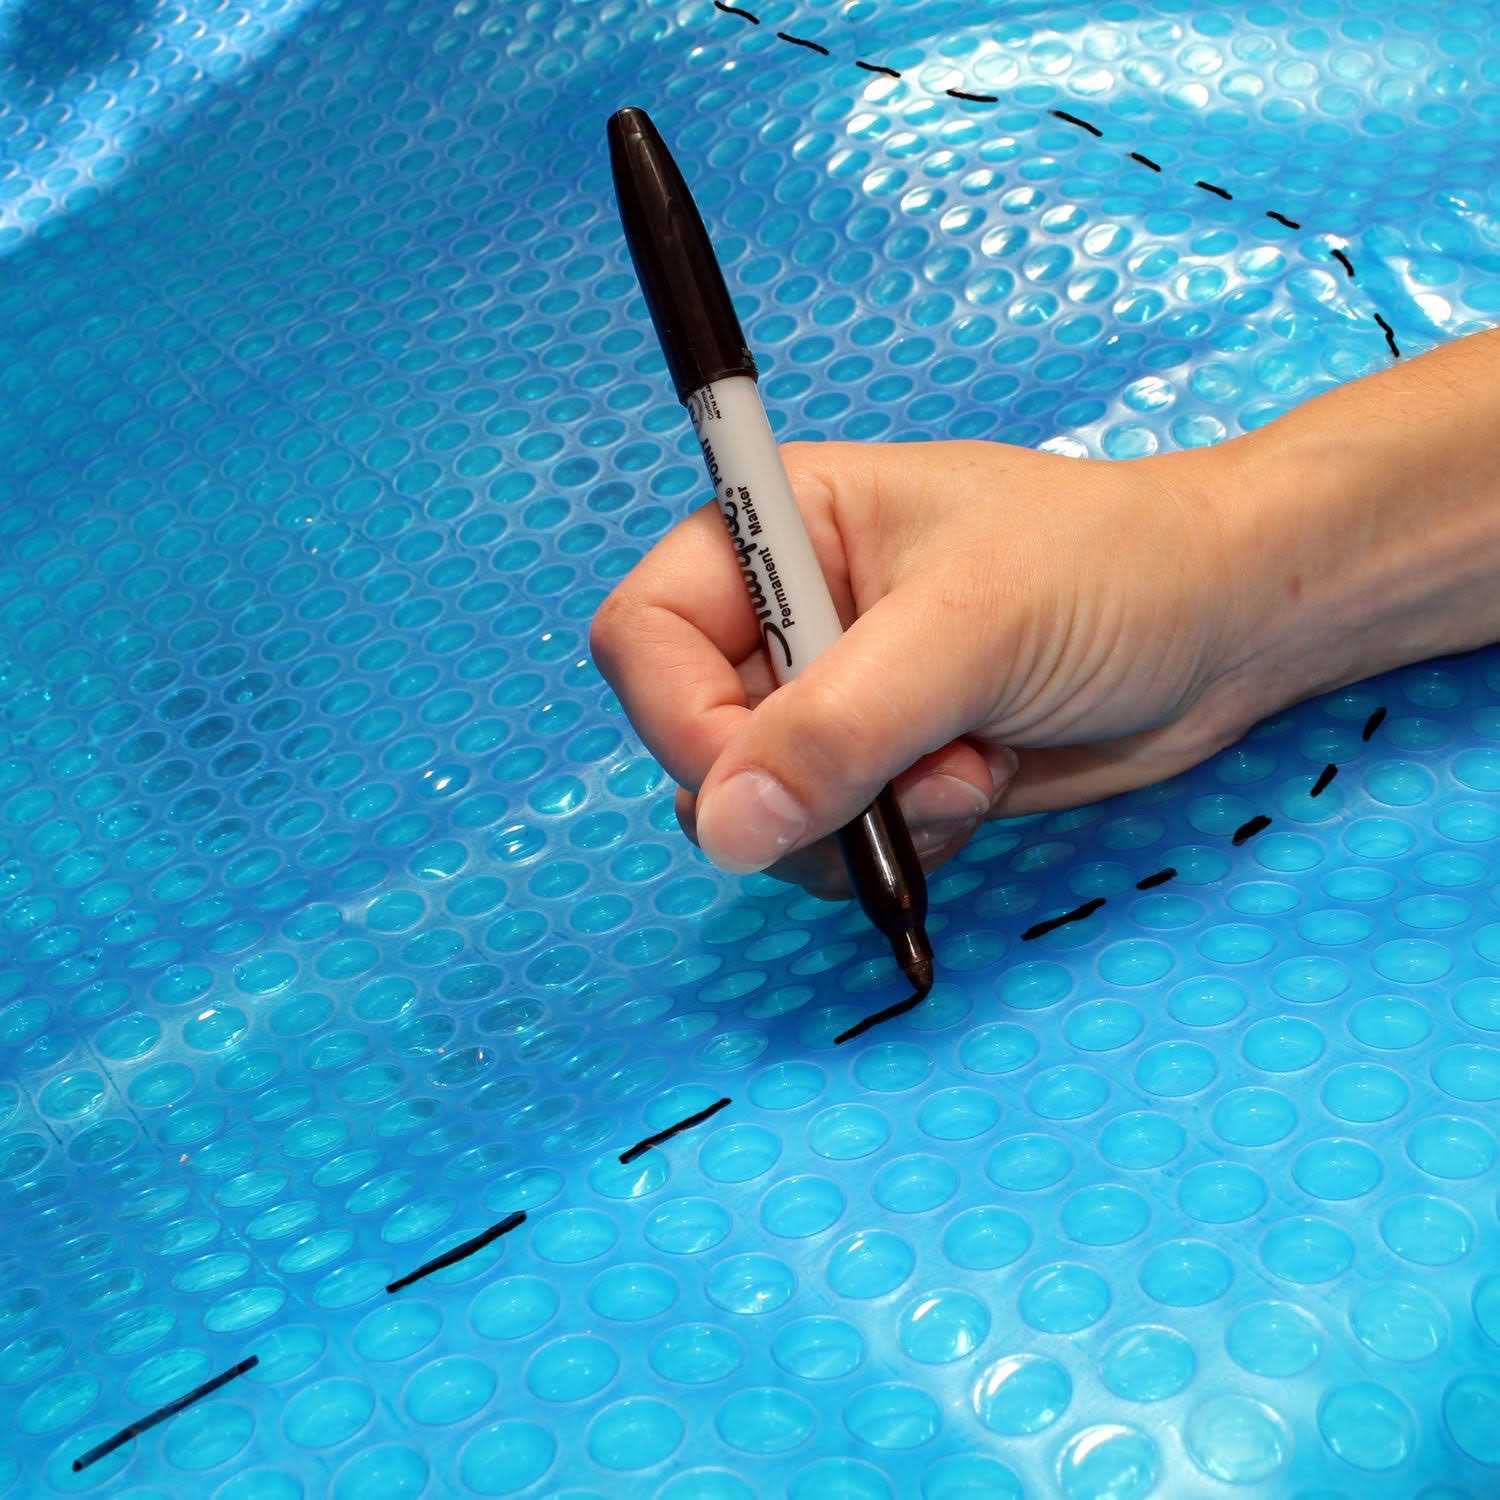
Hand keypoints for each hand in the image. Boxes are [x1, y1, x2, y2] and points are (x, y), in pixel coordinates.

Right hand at [591, 436, 1264, 895]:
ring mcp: (838, 704)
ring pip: (765, 815)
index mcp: (780, 531)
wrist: (1233, 624)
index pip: (645, 637)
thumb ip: (838, 727)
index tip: (767, 778)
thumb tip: (718, 830)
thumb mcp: (969, 630)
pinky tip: (981, 785)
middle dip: (801, 786)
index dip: (679, 720)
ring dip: (863, 824)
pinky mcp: (889, 773)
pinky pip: (835, 847)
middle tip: (911, 771)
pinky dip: (902, 847)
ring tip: (969, 772)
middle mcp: (789, 619)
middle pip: (699, 743)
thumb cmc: (1110, 573)